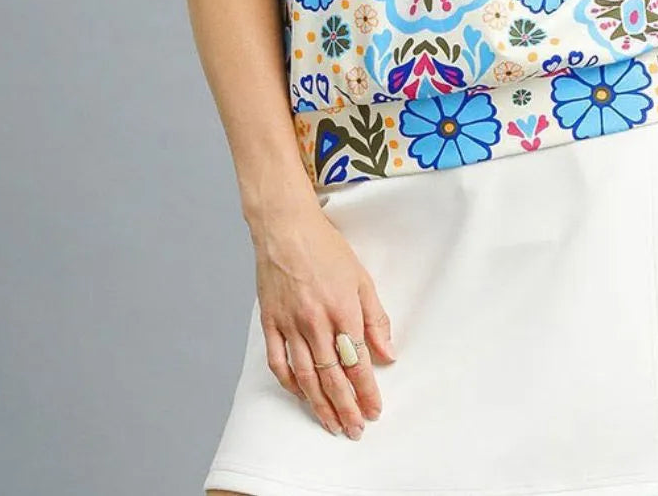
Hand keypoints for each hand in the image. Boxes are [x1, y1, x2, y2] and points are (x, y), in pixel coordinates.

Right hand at [251, 197, 396, 439]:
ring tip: (332, 425)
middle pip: (332, 377)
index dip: (367, 392)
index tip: (374, 411)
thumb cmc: (326, 248)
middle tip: (355, 430)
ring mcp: (290, 324)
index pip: (358, 362)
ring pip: (306, 377)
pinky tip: (301, 395)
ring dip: (320, 405)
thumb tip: (388, 354)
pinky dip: (290, 383)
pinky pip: (278, 362)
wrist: (285, 227)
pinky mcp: (270, 322)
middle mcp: (316, 322)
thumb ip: (375, 318)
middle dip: (346, 408)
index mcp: (343, 309)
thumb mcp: (361, 278)